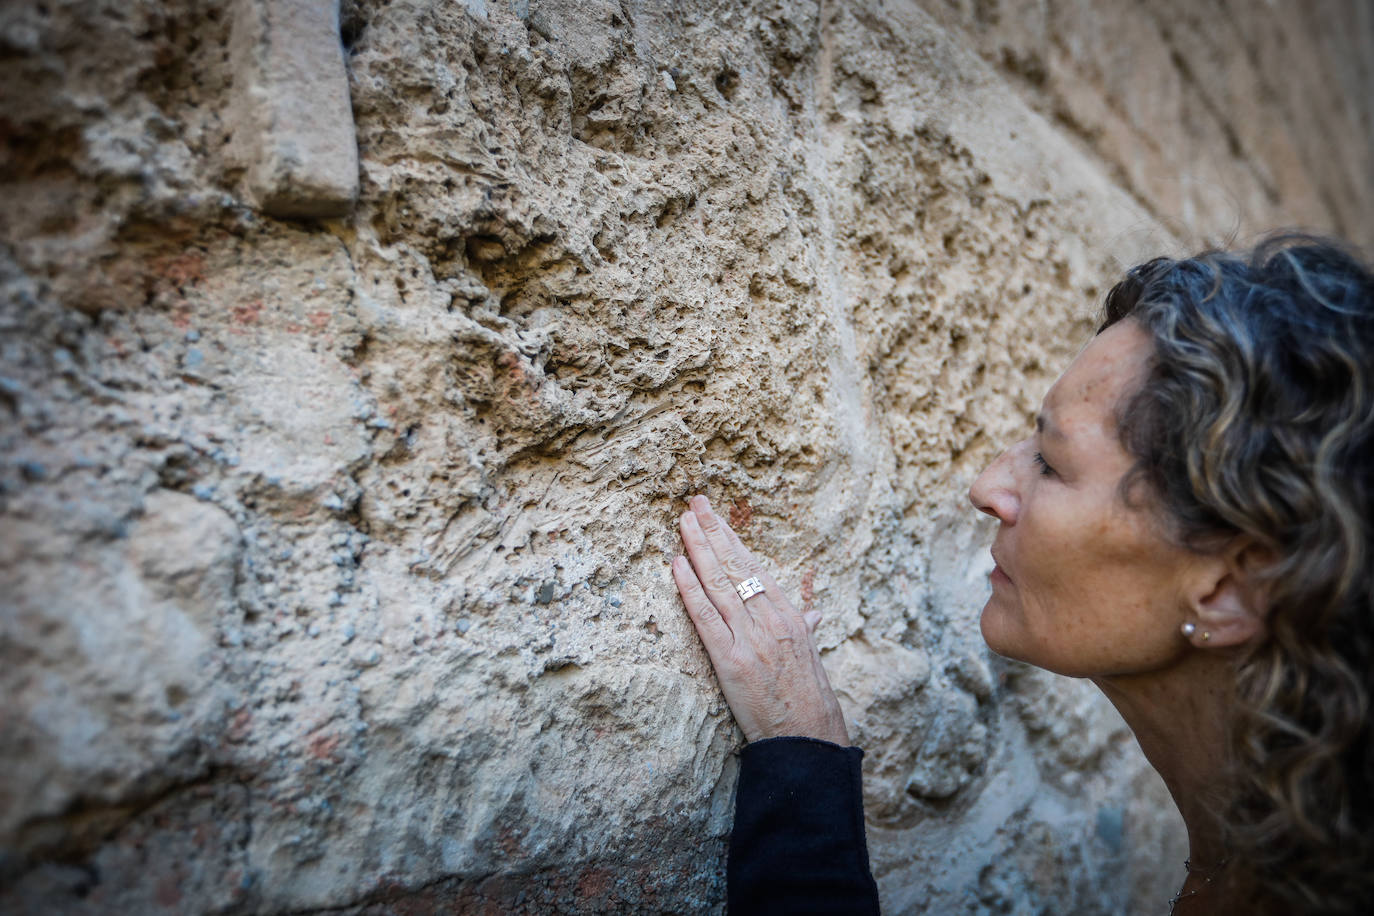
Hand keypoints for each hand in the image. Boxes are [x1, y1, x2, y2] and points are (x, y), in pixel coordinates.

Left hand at [671, 494, 849, 745]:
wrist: (808, 738)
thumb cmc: (810, 700)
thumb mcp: (812, 656)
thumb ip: (807, 628)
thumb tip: (814, 612)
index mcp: (790, 616)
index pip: (755, 568)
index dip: (732, 540)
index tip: (716, 517)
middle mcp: (771, 620)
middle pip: (736, 567)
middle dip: (713, 532)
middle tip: (694, 503)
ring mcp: (750, 639)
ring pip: (719, 584)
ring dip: (698, 549)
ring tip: (683, 522)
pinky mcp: (731, 661)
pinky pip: (705, 618)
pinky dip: (689, 589)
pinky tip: (676, 565)